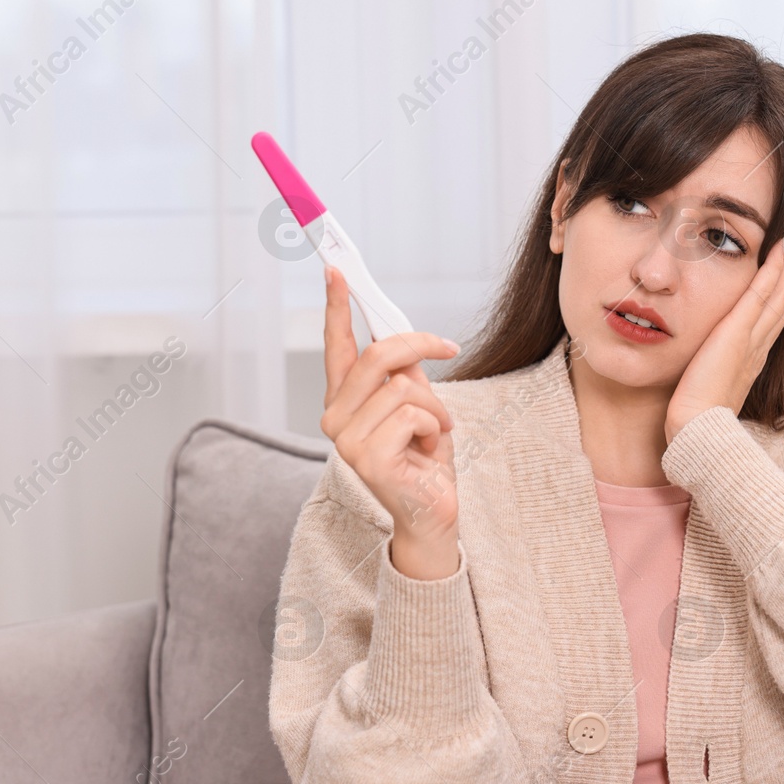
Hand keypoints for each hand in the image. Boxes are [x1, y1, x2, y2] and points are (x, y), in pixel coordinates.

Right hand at [319, 265, 461, 579]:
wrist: (433, 512)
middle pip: (377, 355)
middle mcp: (335, 418)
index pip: (337, 346)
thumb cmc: (425, 460)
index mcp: (345, 401)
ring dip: (435, 406)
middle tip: (448, 348)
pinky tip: (428, 450)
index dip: (336, 306)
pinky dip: (434, 426)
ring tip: (435, 431)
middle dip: (419, 345)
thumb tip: (401, 337)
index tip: (338, 271)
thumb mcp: (419, 404)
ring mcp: (346, 440)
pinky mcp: (367, 457)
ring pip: (403, 386)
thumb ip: (405, 372)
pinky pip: (412, 413)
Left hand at [665, 219, 783, 442]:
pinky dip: (775, 269)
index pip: (780, 309)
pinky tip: (782, 246)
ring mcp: (753, 339)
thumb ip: (716, 366)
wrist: (695, 432)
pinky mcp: (739, 335)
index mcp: (755, 354)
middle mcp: (761, 344)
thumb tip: (709, 359)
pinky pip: (763, 294)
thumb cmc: (696, 417)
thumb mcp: (710, 383)